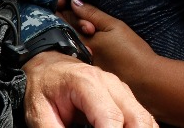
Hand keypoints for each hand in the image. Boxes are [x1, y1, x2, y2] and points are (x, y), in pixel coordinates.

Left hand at [22, 51, 155, 127]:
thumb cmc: (43, 88)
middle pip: (136, 117)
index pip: (110, 117)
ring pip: (144, 117)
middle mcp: (110, 83)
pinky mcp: (125, 96)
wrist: (47, 65)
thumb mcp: (39, 114)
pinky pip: (143, 116)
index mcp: (87, 83)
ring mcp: (121, 88)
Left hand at [64, 0, 157, 84]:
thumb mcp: (114, 26)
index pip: (63, 21)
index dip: (62, 9)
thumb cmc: (131, 50)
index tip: (64, 0)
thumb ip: (92, 14)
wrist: (145, 79)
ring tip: (90, 27)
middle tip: (83, 16)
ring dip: (76, 32)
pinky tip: (93, 41)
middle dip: (69, 20)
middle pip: (65, 31)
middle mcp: (78, 54)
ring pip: (72, 41)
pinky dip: (83, 43)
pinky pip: (80, 52)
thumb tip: (73, 1)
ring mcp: (83, 64)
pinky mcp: (91, 71)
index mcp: (81, 41)